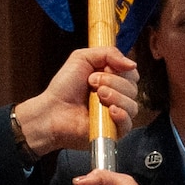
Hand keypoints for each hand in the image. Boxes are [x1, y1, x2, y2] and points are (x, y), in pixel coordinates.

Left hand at [14, 47, 140, 154]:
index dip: (120, 70)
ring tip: (97, 96)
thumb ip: (108, 53)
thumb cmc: (64, 87)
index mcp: (113, 80)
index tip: (101, 70)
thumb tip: (132, 64)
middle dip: (113, 81)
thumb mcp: (82, 58)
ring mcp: (116, 115)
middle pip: (132, 88)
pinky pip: (128, 124)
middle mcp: (117, 97)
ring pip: (132, 105)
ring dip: (115, 96)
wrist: (52, 110)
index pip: (132, 74)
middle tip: (92, 83)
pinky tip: (110, 111)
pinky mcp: (113, 132)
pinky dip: (121, 115)